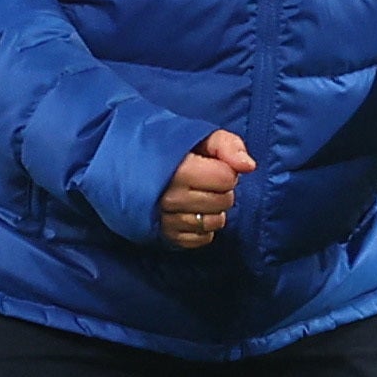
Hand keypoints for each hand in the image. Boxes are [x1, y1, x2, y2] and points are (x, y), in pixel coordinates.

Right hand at [159, 130, 254, 248]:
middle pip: (222, 202)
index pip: (226, 178)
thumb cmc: (169, 148)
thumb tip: (249, 166)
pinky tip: (195, 213)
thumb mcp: (200, 137)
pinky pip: (200, 239)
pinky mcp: (165, 236)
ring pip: (213, 223)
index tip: (212, 165)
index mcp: (180, 170)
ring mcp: (167, 220)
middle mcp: (171, 198)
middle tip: (205, 180)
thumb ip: (228, 146)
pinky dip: (204, 229)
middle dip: (221, 190)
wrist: (128, 165)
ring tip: (199, 197)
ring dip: (214, 211)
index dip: (225, 170)